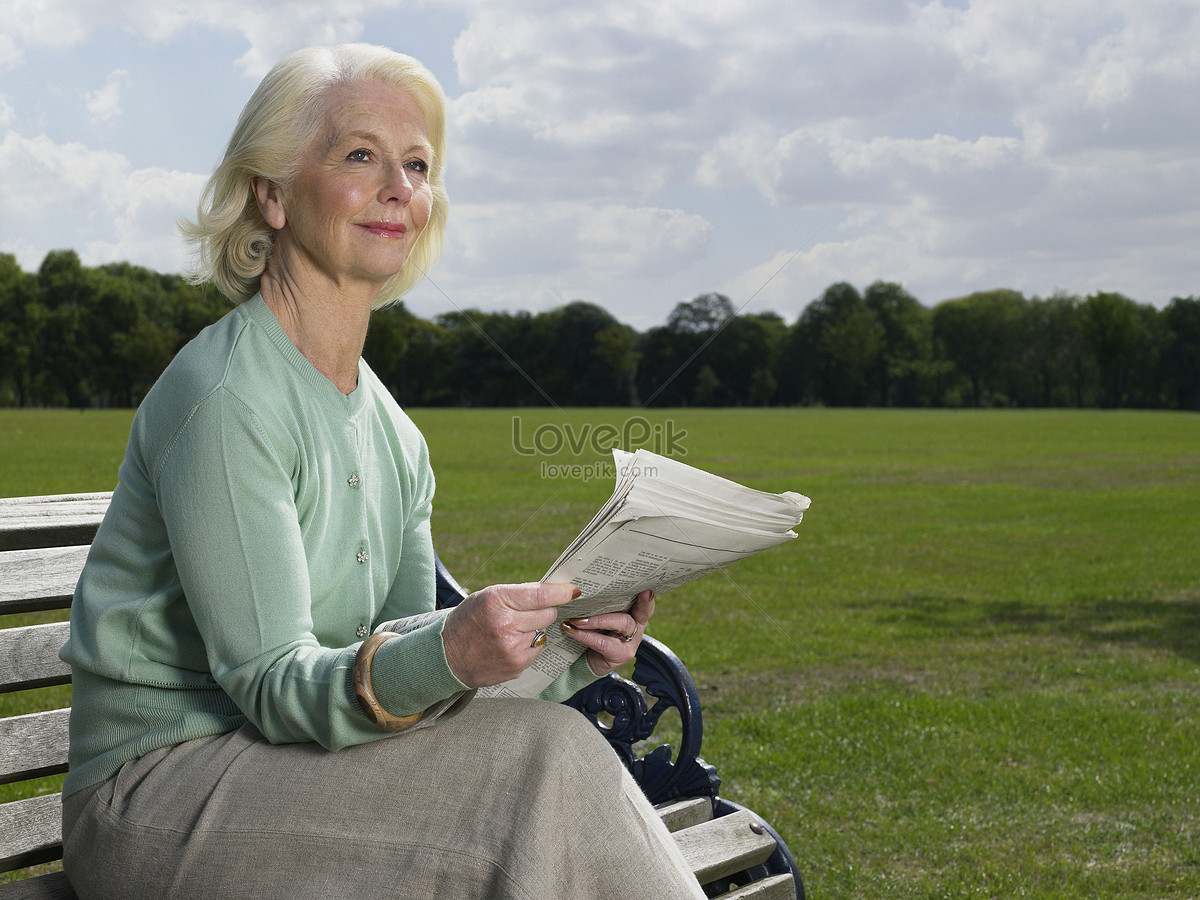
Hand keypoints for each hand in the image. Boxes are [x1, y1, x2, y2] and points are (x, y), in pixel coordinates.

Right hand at [442, 582, 578, 687]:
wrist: (447, 656)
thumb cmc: (470, 620)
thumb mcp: (487, 597)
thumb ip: (518, 594)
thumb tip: (555, 592)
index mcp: (497, 601)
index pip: (542, 595)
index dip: (562, 592)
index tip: (574, 591)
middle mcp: (506, 625)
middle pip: (548, 614)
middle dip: (543, 611)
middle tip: (525, 612)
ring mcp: (512, 648)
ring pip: (544, 632)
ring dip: (534, 629)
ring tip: (511, 631)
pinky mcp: (516, 665)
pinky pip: (536, 649)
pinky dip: (528, 645)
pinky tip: (509, 645)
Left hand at [562, 589, 654, 677]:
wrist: (588, 660)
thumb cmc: (595, 630)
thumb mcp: (602, 614)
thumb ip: (602, 603)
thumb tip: (580, 585)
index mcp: (635, 614)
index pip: (644, 605)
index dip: (647, 599)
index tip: (646, 590)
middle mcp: (637, 628)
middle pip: (628, 615)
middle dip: (606, 609)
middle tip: (584, 601)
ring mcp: (631, 643)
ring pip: (619, 625)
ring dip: (595, 621)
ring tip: (575, 620)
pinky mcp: (620, 655)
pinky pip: (603, 643)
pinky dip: (584, 635)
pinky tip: (570, 630)